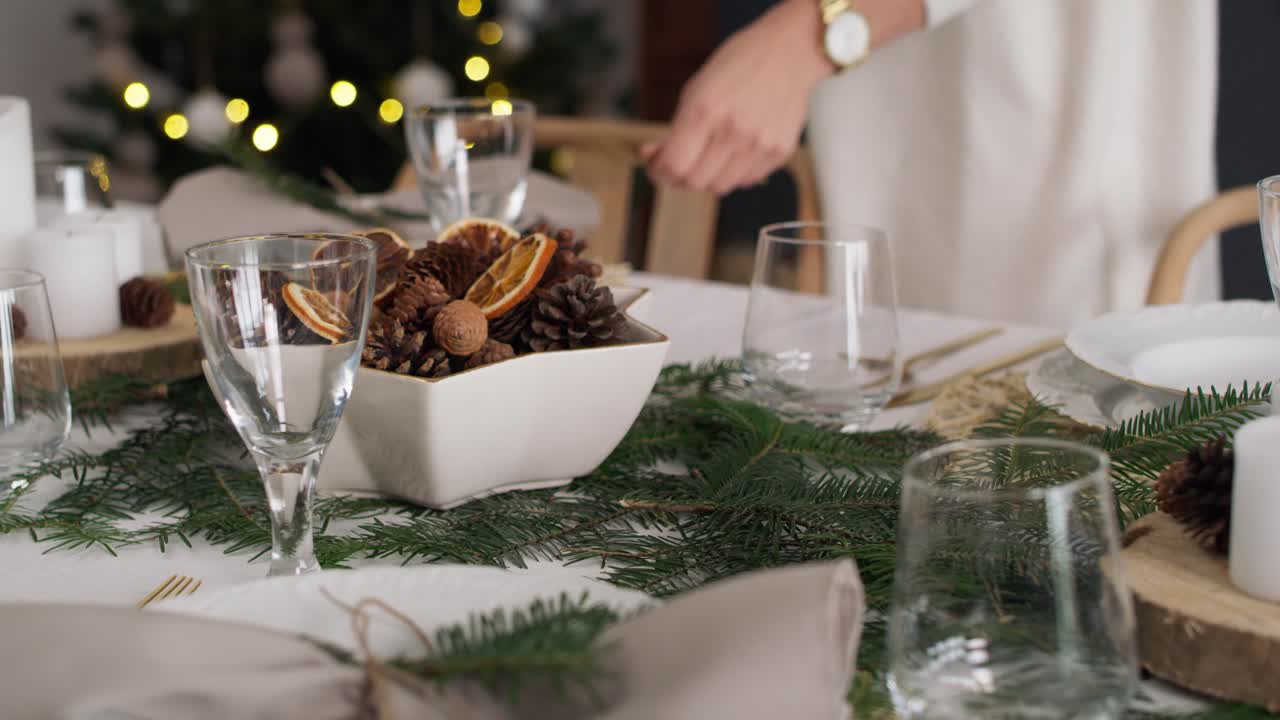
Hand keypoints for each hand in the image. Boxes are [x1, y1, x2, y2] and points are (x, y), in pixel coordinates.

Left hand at [643, 0, 834, 194]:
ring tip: (708, 156)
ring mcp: (759, 146)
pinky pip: (747, 179)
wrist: (789, 53)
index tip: (656, 167)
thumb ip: (677, 128)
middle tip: (679, 164)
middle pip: (694, 182)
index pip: (674, 165)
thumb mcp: (696, 89)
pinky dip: (735, 172)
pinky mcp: (779, 153)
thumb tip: (657, 158)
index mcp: (705, 111)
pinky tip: (735, 150)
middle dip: (679, 177)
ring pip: (720, 187)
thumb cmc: (739, 65)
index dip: (658, 172)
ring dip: (707, 177)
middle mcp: (733, 132)